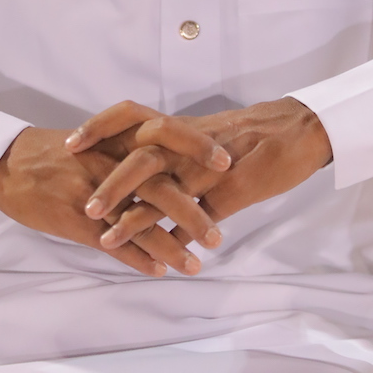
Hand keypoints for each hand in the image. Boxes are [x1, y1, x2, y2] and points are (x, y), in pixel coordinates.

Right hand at [0, 124, 228, 277]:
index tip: (228, 163)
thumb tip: (176, 158)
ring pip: (139, 221)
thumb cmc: (59, 153)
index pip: (166, 135)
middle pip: (160, 185)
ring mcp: (93, 193)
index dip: (198, 147)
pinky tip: (158, 271)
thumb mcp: (99, 139)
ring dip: (170, 246)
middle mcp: (110, 162)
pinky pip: (112, 242)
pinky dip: (136, 258)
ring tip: (195, 266)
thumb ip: (135, 147)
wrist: (9, 165)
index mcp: (118, 138)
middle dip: (192, 211)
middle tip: (218, 235)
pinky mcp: (76, 219)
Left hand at [66, 98, 331, 251]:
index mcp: (180, 128)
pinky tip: (164, 257)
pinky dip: (181, 236)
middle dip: (109, 184)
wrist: (301, 129)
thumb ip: (175, 153)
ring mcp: (211, 168)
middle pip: (141, 158)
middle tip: (84, 209)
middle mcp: (189, 145)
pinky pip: (203, 214)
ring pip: (167, 190)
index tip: (71, 143)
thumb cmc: (253, 133)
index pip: (130, 116)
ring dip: (135, 217)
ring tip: (109, 241)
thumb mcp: (207, 136)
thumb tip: (144, 174)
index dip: (99, 128)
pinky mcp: (235, 189)